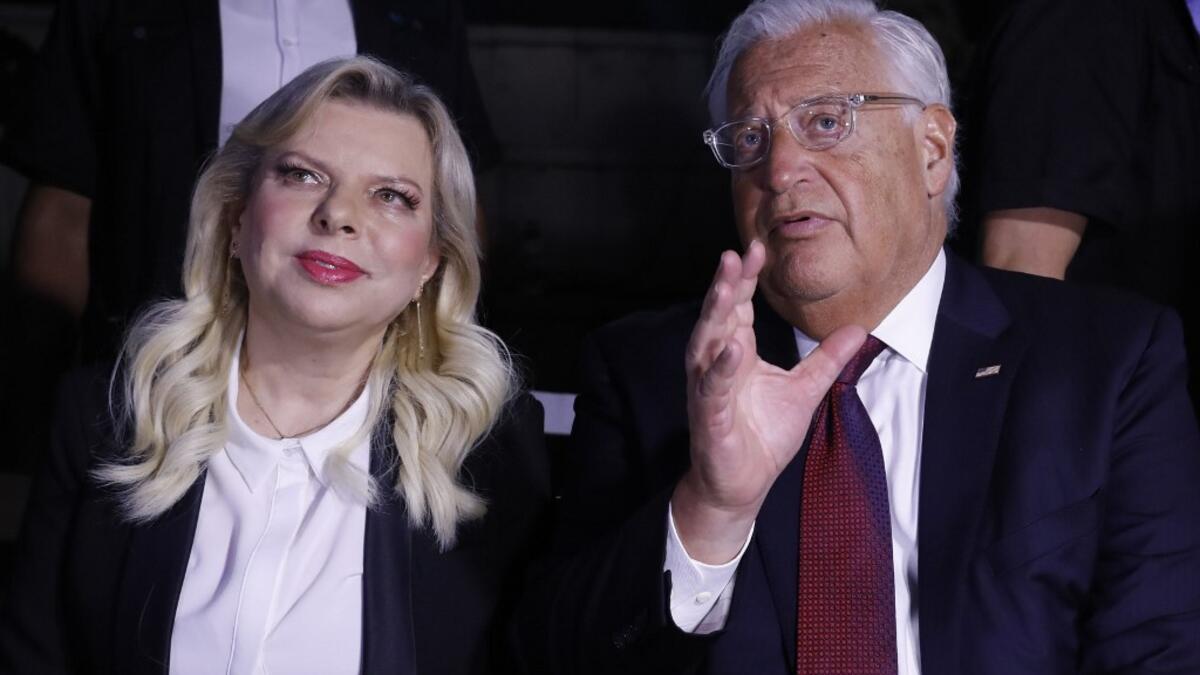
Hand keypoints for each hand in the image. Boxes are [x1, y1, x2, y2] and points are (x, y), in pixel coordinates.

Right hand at [671, 241, 865, 562]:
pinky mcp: (709, 417)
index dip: (746, 278)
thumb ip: (827, 360)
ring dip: (716, 314)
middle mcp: (716, 364)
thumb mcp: (805, 391)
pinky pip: (714, 389)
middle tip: (737, 253)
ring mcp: (710, 389)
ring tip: (728, 286)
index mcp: (737, 353)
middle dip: (726, 284)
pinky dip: (721, 369)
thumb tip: (858, 328)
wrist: (741, 485)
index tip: (757, 247)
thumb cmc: (761, 437)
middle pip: (719, 315)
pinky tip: (733, 348)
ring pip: (707, 344)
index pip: (739, 306)